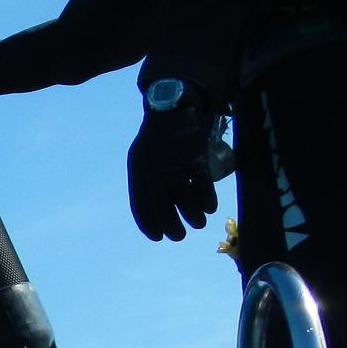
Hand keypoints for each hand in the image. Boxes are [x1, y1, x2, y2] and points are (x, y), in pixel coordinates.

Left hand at [126, 86, 221, 241]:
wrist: (170, 109)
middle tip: (179, 237)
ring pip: (184, 198)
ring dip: (192, 216)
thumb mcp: (139, 160)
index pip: (140, 206)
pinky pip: (202, 183)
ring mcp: (174, 163)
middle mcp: (153, 170)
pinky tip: (209, 209)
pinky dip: (206, 200)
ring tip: (198, 224)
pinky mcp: (195, 156)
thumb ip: (144, 182)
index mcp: (137, 173)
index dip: (148, 225)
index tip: (157, 237)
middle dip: (171, 226)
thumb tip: (155, 211)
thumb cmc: (154, 140)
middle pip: (162, 206)